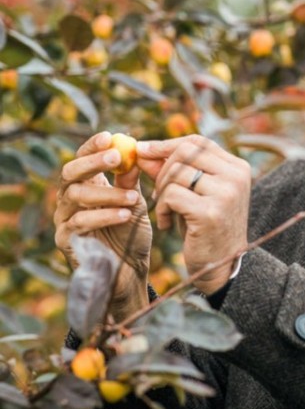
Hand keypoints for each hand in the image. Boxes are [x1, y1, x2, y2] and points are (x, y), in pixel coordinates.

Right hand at [54, 131, 151, 318]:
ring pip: (76, 197)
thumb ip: (131, 180)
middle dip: (93, 162)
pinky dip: (104, 216)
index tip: (110, 137)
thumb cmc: (132, 234)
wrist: (131, 271)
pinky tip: (125, 215)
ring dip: (107, 194)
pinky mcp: (66, 241)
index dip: (92, 146)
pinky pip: (80, 223)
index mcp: (86, 185)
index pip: (82, 158)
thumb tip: (136, 151)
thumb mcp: (135, 202)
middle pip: (70, 173)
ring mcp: (65, 220)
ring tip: (133, 197)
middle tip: (116, 158)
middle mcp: (70, 199)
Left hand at [136, 135, 250, 294]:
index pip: (199, 142)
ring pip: (176, 173)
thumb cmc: (204, 228)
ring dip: (161, 193)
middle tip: (156, 191)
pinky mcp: (210, 212)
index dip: (168, 144)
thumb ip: (171, 170)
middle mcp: (236, 176)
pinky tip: (166, 224)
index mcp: (237, 168)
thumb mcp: (192, 194)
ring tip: (164, 211)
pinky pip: (172, 195)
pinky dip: (161, 209)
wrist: (220, 267)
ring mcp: (225, 193)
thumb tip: (141, 149)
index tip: (144, 150)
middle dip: (162, 169)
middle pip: (185, 152)